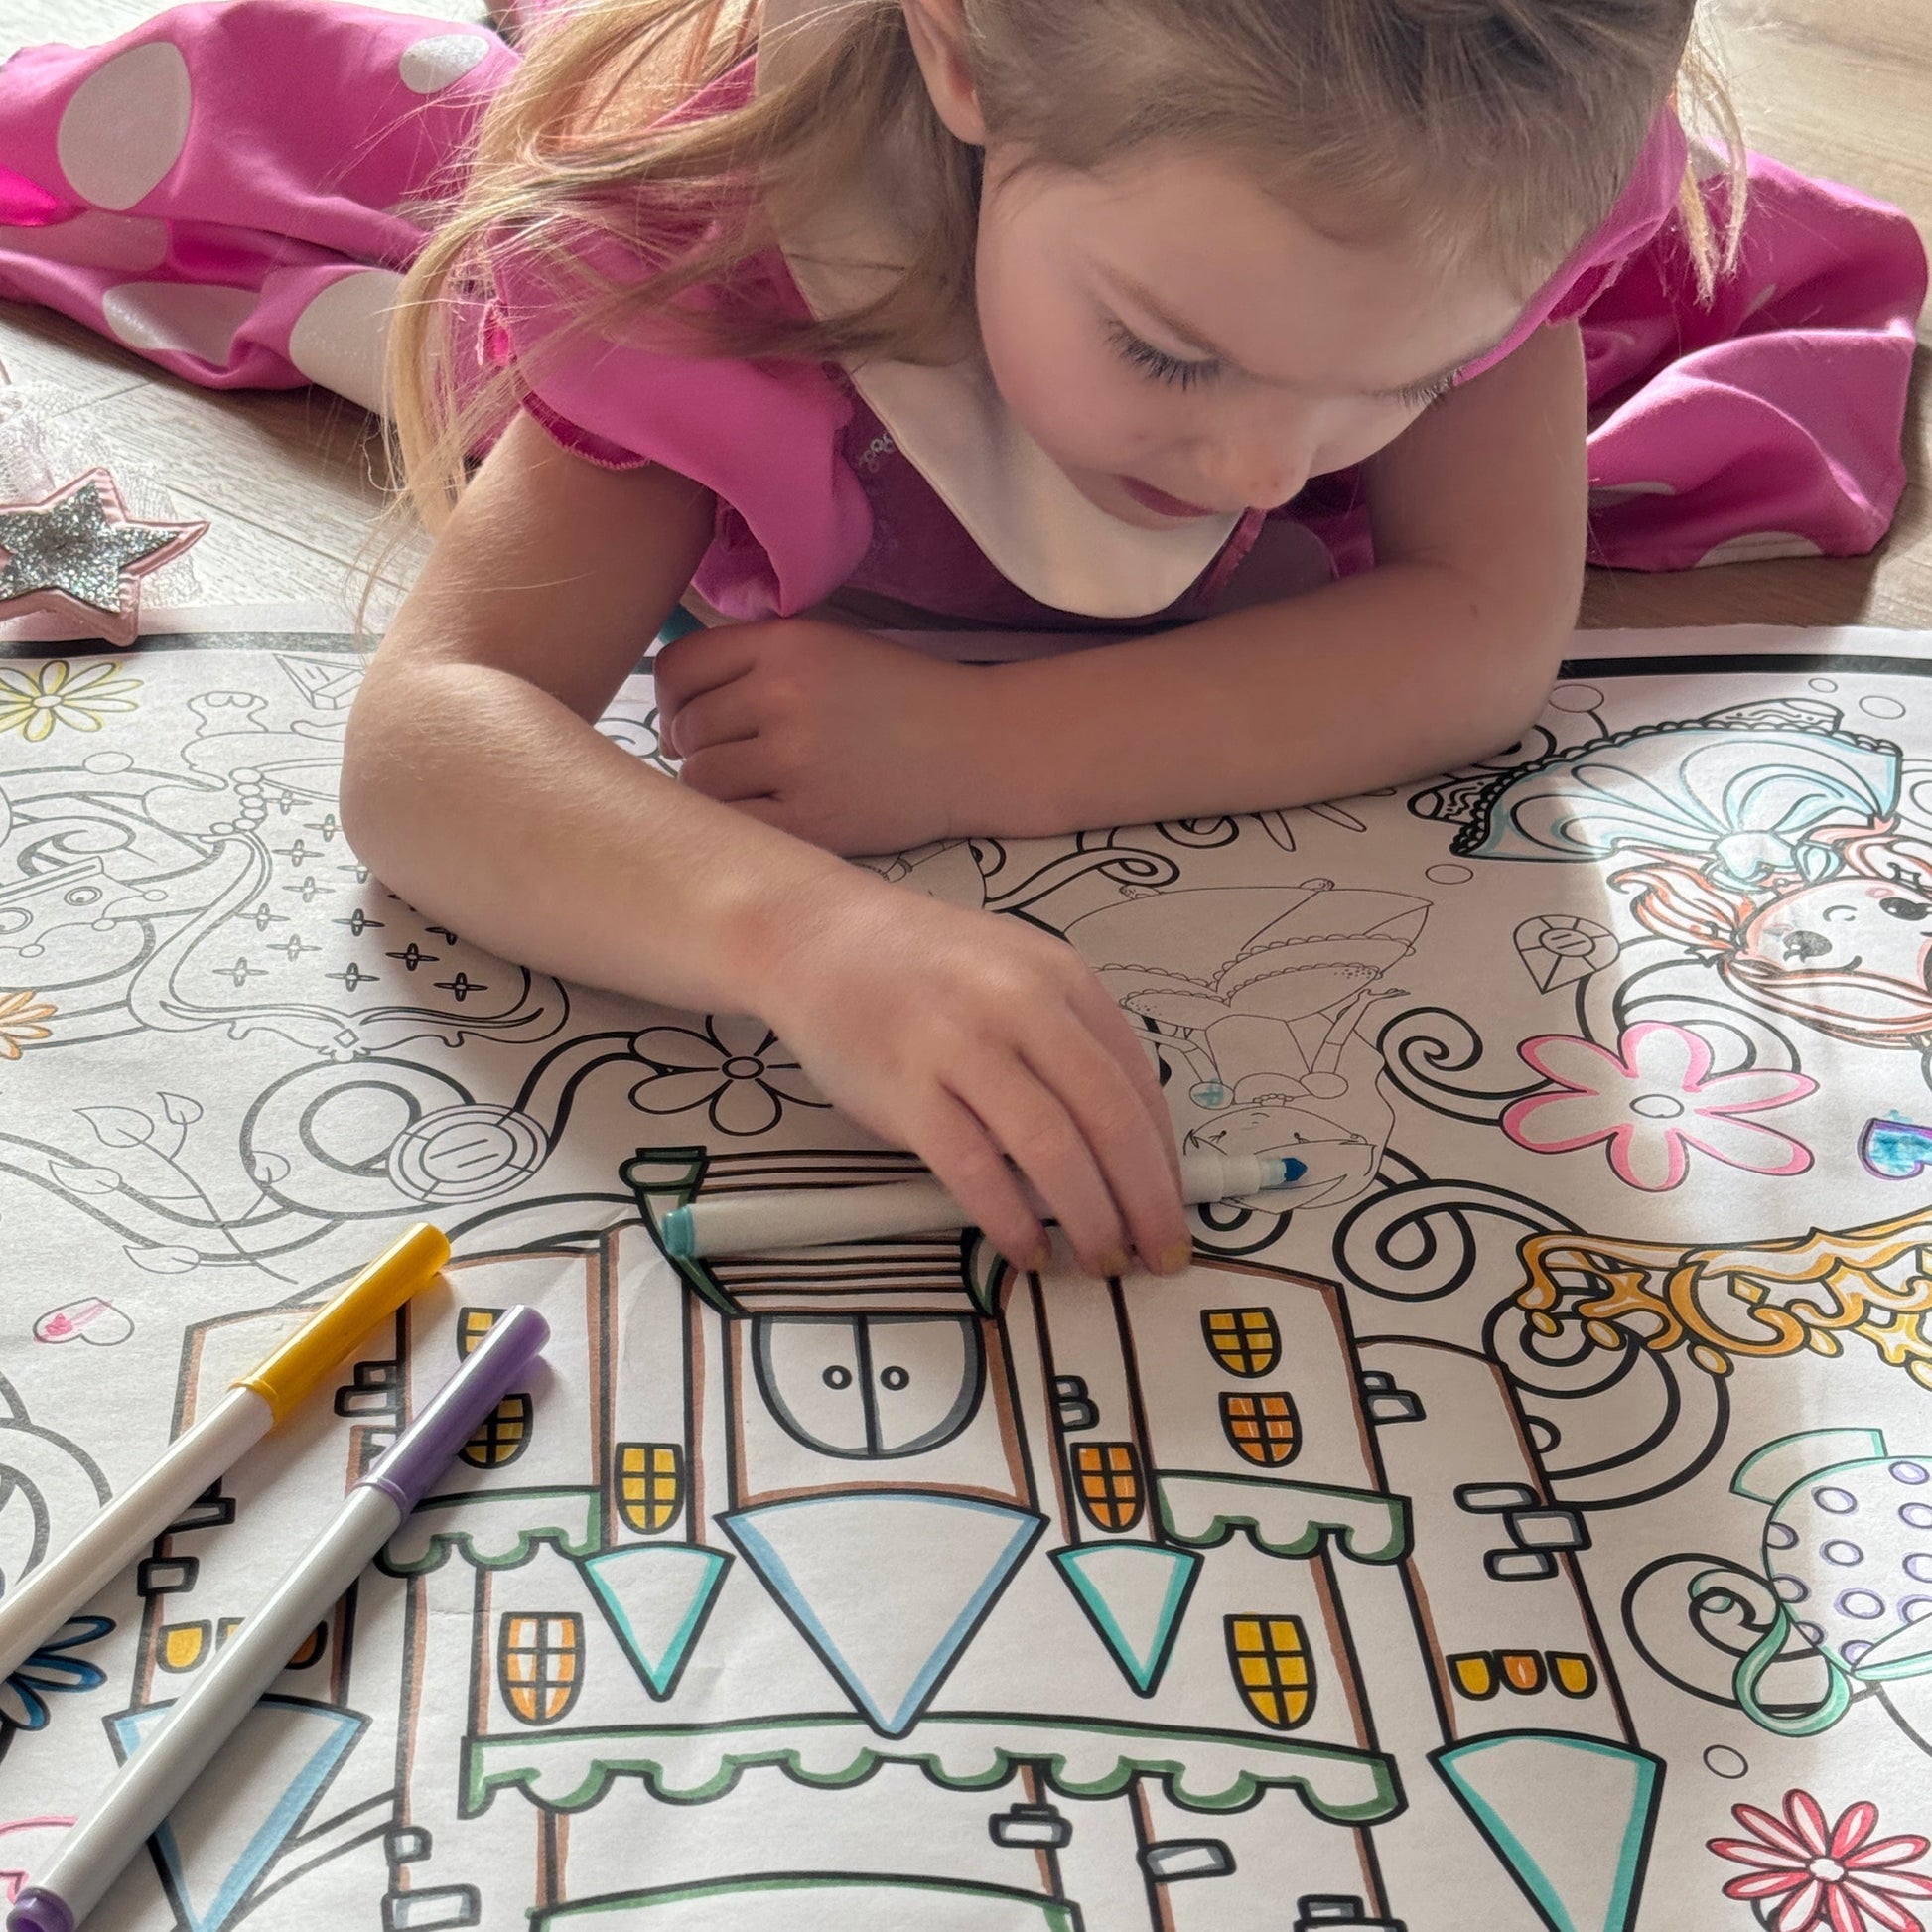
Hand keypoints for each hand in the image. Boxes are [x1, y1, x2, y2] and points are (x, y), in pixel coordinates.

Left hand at [653, 619, 988, 854]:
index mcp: (785, 645)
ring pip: (700, 781)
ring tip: (758, 787)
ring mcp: (796, 761)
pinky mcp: (813, 820)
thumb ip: (753, 662)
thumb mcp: (828, 648)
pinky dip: (740, 823)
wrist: (977, 747)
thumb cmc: (899, 698)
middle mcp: (783, 696)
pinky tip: (771, 814)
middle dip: (700, 747)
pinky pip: (734, 824)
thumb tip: (668, 719)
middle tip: (741, 759)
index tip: (695, 718)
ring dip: (716, 789)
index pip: (679, 669)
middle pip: (685, 730)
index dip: (674, 698)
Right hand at [749, 871, 1188, 1278]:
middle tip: (1158, 1257)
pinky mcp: (906, 1088)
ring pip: (1051, 1148)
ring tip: (1100, 1260)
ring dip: (1088, 1217)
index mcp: (1063, 979)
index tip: (1175, 1211)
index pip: (1138, 1084)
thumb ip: (1066, 1041)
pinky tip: (1027, 1247)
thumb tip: (1119, 1143)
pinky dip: (1010, 1217)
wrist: (816, 935)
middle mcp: (1021, 1006)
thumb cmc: (922, 966)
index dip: (1165, 1160)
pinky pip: (975, 1168)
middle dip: (1145, 1201)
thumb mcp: (1016, 974)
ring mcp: (962, 1045)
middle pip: (1109, 1119)